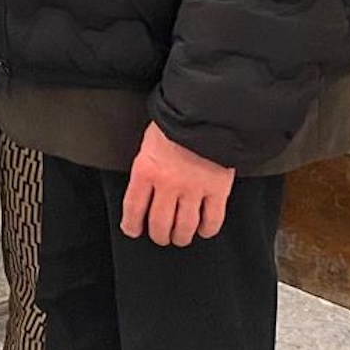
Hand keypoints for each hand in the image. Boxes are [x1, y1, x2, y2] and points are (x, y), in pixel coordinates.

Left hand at [122, 121, 235, 245]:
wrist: (206, 112)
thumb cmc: (174, 123)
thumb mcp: (148, 143)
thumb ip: (147, 168)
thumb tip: (145, 190)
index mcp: (146, 170)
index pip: (134, 208)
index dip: (132, 225)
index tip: (133, 231)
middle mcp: (168, 184)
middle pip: (160, 223)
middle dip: (159, 235)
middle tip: (160, 237)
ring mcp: (194, 189)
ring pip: (185, 226)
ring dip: (181, 236)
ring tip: (180, 237)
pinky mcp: (218, 190)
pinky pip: (212, 219)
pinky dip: (208, 230)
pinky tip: (204, 230)